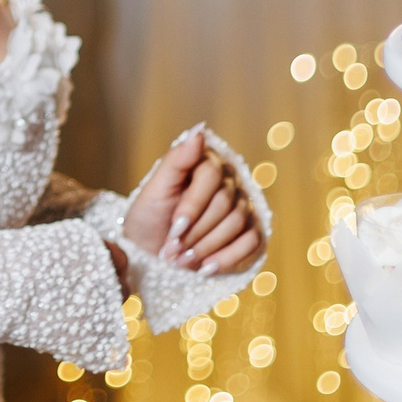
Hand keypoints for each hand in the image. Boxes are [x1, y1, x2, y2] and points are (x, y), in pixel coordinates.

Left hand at [125, 127, 259, 273]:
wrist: (150, 250)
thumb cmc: (150, 217)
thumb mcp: (154, 190)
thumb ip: (175, 161)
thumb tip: (198, 133)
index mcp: (205, 164)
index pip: (211, 175)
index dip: (192, 205)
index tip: (173, 229)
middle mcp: (228, 182)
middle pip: (224, 203)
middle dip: (195, 232)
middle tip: (171, 251)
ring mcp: (241, 207)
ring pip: (237, 223)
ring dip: (206, 248)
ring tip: (181, 261)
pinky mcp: (249, 231)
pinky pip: (252, 242)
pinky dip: (227, 258)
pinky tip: (205, 269)